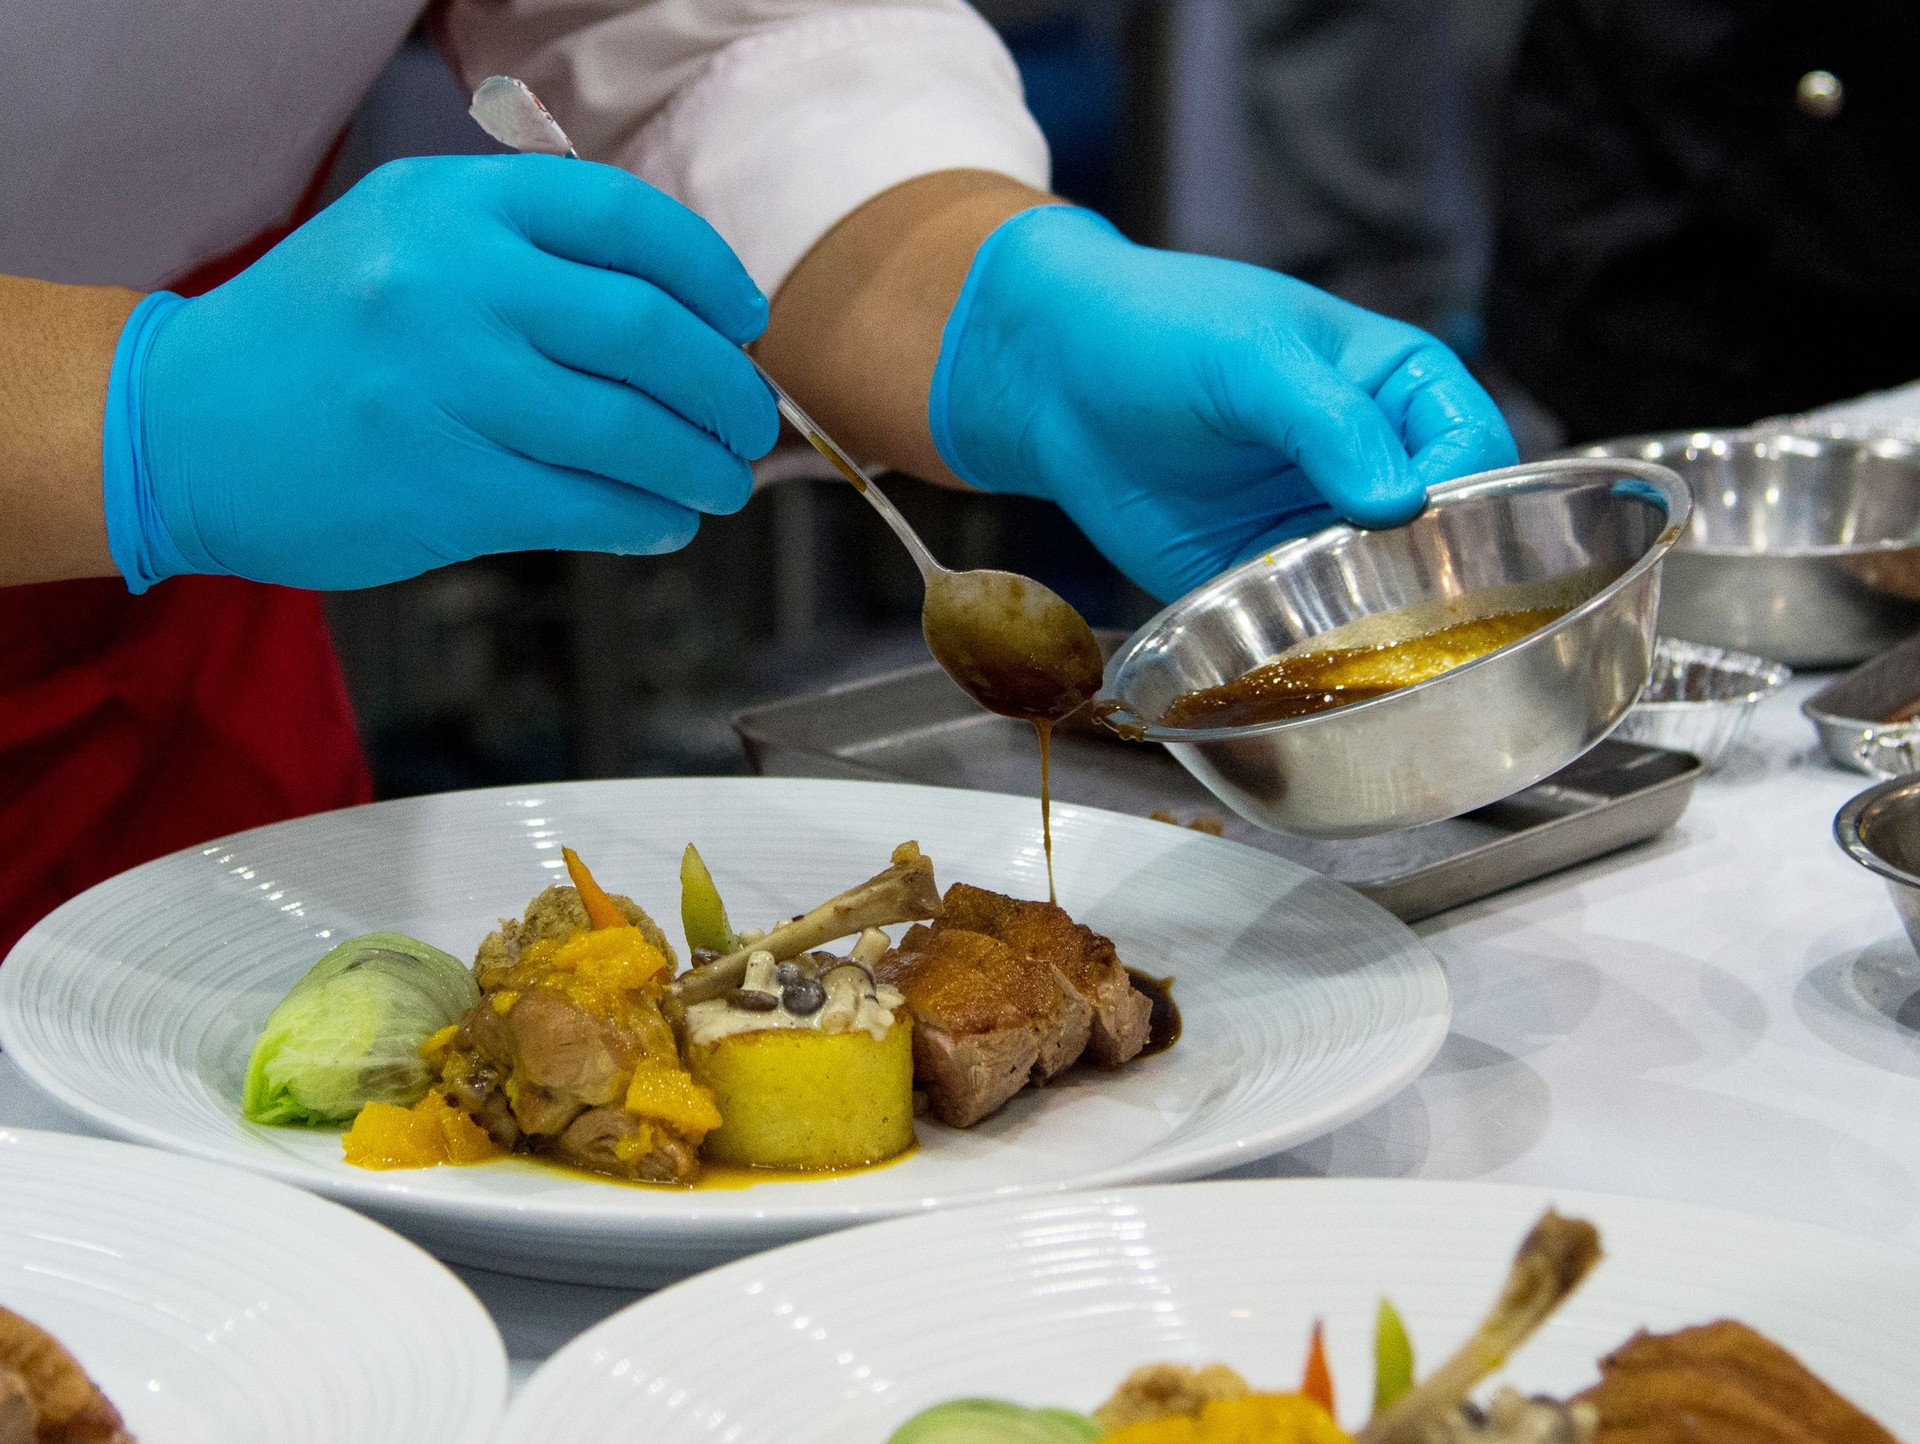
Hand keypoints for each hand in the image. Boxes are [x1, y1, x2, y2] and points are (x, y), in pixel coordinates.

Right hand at [103, 155, 777, 590]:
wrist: (183, 426)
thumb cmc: (317, 334)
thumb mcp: (407, 239)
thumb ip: (530, 253)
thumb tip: (685, 315)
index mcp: (452, 206)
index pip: (625, 221)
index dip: (709, 274)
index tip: (744, 319)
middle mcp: (451, 285)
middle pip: (647, 333)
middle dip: (724, 387)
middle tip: (749, 420)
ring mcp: (445, 389)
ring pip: (628, 430)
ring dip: (699, 465)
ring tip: (722, 480)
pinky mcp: (443, 488)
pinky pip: (585, 505)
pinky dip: (646, 518)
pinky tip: (664, 521)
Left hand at [928, 206, 1516, 600]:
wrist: (1052, 379)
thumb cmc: (1160, 331)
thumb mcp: (1252, 355)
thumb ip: (1328, 422)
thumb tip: (1398, 500)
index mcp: (1399, 389)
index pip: (1474, 448)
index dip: (1465, 493)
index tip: (1423, 524)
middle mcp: (1374, 466)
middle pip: (1443, 535)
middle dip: (1433, 573)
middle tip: (1399, 599)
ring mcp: (1319, 529)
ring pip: (1382, 591)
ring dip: (1373, 620)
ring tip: (1351, 636)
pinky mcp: (1260, 580)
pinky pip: (1305, 622)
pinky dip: (1308, 642)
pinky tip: (1298, 652)